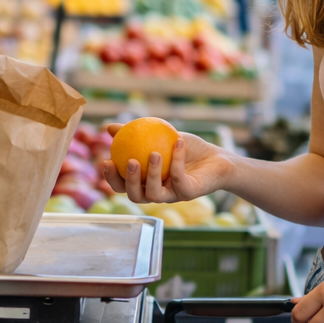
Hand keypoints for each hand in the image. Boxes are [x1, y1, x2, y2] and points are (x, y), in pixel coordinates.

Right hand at [101, 126, 233, 203]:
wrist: (216, 158)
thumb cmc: (185, 148)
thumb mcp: (159, 136)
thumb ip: (135, 133)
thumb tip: (108, 127)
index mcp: (145, 182)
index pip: (123, 185)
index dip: (112, 178)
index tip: (107, 160)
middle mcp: (156, 192)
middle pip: (135, 195)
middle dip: (129, 181)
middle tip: (130, 161)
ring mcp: (172, 195)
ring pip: (154, 194)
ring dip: (152, 174)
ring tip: (154, 154)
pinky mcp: (188, 193)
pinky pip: (179, 179)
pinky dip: (177, 160)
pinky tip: (178, 143)